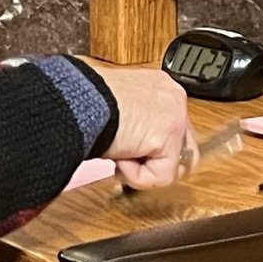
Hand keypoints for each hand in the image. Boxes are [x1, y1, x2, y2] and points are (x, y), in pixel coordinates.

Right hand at [82, 61, 190, 190]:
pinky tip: (120, 159)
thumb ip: (133, 123)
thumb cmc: (85, 102)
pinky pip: (161, 176)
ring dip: (145, 169)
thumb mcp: (115, 108)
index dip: (150, 148)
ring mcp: (176, 117)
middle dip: (154, 162)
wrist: (80, 101)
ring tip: (121, 158)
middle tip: (126, 161)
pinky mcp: (169, 137)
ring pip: (175, 165)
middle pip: (182, 148)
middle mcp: (173, 97)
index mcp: (159, 85)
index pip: (171, 126)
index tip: (129, 153)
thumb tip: (132, 147)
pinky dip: (138, 176)